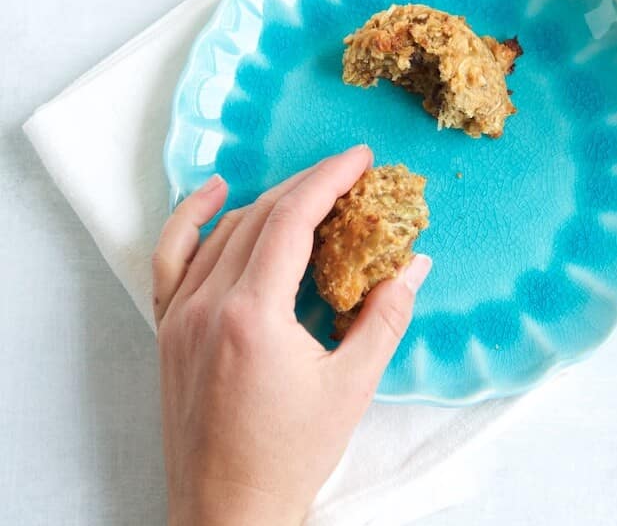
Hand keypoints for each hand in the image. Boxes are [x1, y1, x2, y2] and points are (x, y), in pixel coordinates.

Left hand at [151, 146, 431, 525]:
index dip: (329, 180)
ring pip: (223, 232)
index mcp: (252, 316)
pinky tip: (216, 195)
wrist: (228, 512)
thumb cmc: (289, 456)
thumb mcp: (352, 386)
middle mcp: (207, 306)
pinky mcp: (167, 331)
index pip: (291, 221)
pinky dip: (194, 220)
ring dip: (268, 202)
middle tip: (348, 175)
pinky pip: (172, 258)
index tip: (359, 159)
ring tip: (308, 190)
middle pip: (260, 217)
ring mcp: (179, 317)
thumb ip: (386, 317)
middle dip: (308, 186)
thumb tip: (414, 265)